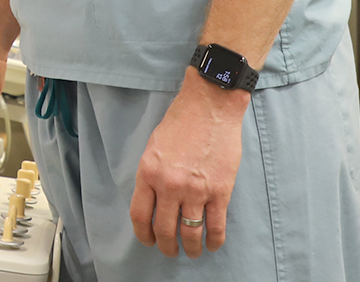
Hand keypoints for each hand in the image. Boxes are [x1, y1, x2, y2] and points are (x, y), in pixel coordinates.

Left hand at [128, 68, 248, 257]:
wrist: (210, 106)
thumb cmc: (181, 121)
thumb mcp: (154, 146)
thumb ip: (152, 174)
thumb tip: (155, 200)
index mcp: (148, 172)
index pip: (140, 215)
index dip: (143, 234)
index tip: (149, 240)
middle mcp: (169, 185)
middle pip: (165, 229)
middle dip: (167, 246)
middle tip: (170, 251)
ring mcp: (195, 190)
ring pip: (190, 233)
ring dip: (191, 248)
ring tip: (193, 252)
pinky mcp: (219, 191)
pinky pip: (216, 226)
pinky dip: (214, 240)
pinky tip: (212, 245)